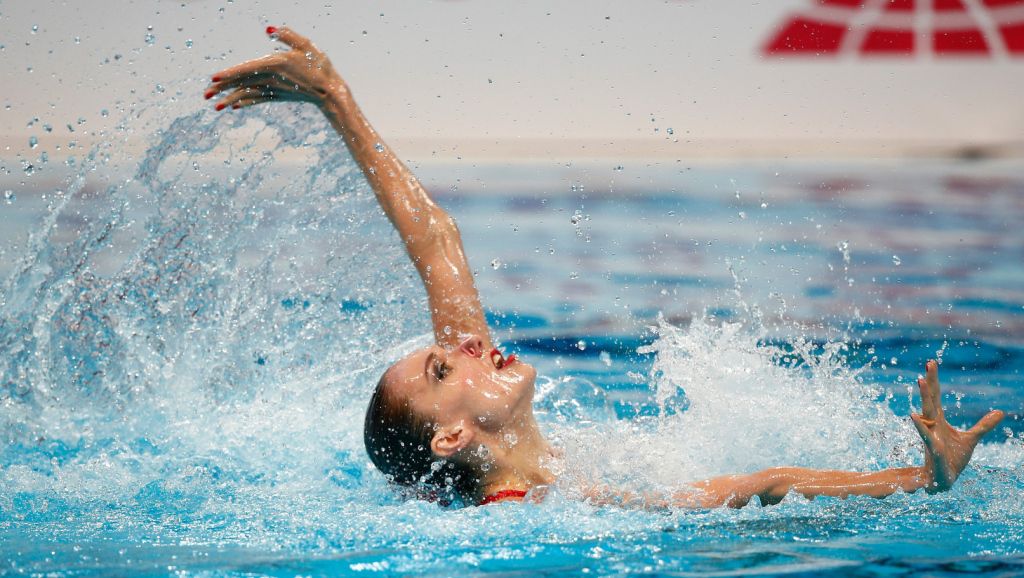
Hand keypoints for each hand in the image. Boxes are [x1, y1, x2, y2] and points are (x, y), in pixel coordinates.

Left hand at [205, 26, 344, 110]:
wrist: (330, 92)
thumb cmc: (320, 66)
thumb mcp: (306, 45)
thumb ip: (286, 35)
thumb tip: (268, 30)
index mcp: (275, 64)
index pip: (247, 68)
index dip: (229, 73)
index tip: (213, 78)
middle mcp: (271, 79)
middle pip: (242, 83)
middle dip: (222, 89)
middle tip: (205, 95)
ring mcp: (274, 90)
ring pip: (247, 94)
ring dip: (229, 99)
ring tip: (215, 106)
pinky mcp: (278, 97)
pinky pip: (257, 99)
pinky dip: (245, 102)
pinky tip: (234, 106)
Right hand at [910, 360, 1003, 492]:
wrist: (944, 481)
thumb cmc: (952, 459)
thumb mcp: (971, 439)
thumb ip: (983, 425)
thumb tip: (1001, 412)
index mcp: (939, 421)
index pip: (936, 397)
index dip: (934, 380)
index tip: (931, 363)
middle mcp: (932, 425)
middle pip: (930, 400)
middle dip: (929, 382)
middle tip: (927, 365)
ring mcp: (931, 436)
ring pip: (926, 413)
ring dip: (924, 397)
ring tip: (920, 381)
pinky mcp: (933, 450)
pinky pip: (926, 436)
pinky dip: (920, 426)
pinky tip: (914, 415)